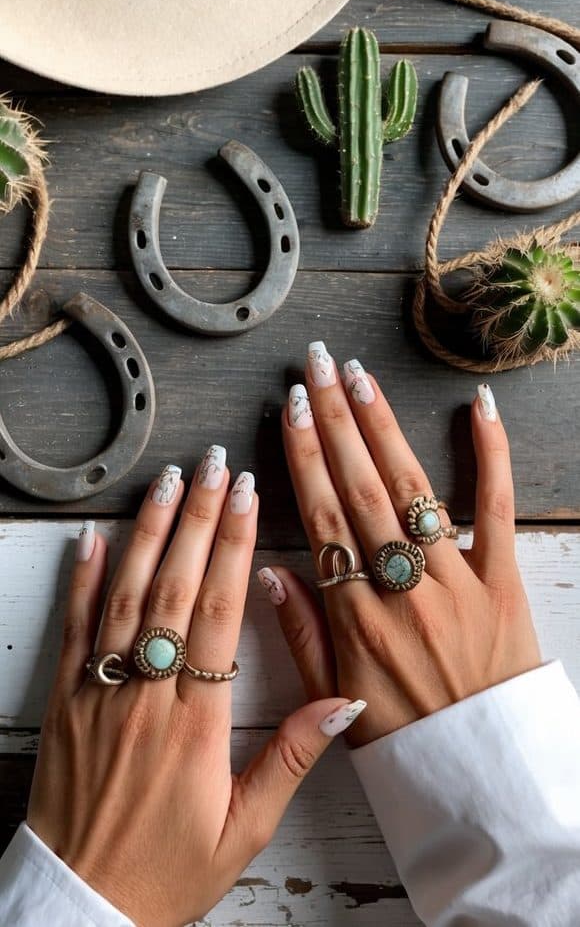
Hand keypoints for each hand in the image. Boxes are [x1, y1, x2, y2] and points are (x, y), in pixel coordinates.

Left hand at [28, 452, 362, 926]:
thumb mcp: (246, 828)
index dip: (236, 548)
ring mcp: (101, 693)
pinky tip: (94, 537)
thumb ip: (294, 758)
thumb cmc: (168, 869)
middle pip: (177, 588)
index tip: (248, 499)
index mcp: (197, 722)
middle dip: (198, 518)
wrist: (85, 903)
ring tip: (168, 481)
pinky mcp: (66, 701)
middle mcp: (148, 695)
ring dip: (149, 533)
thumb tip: (345, 701)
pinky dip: (82, 580)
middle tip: (214, 465)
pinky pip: (74, 629)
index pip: (221, 613)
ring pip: (127, 596)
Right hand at [259, 346, 540, 747]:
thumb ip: (298, 631)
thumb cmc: (404, 739)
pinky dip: (492, 456)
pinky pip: (498, 510)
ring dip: (384, 428)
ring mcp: (457, 581)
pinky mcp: (504, 581)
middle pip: (360, 489)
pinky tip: (477, 409)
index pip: (321, 517)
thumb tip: (265, 567)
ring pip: (413, 490)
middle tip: (317, 366)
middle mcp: (402, 589)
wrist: (483, 775)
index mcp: (355, 617)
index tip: (287, 408)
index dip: (302, 457)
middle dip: (334, 421)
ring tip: (360, 379)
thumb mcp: (333, 697)